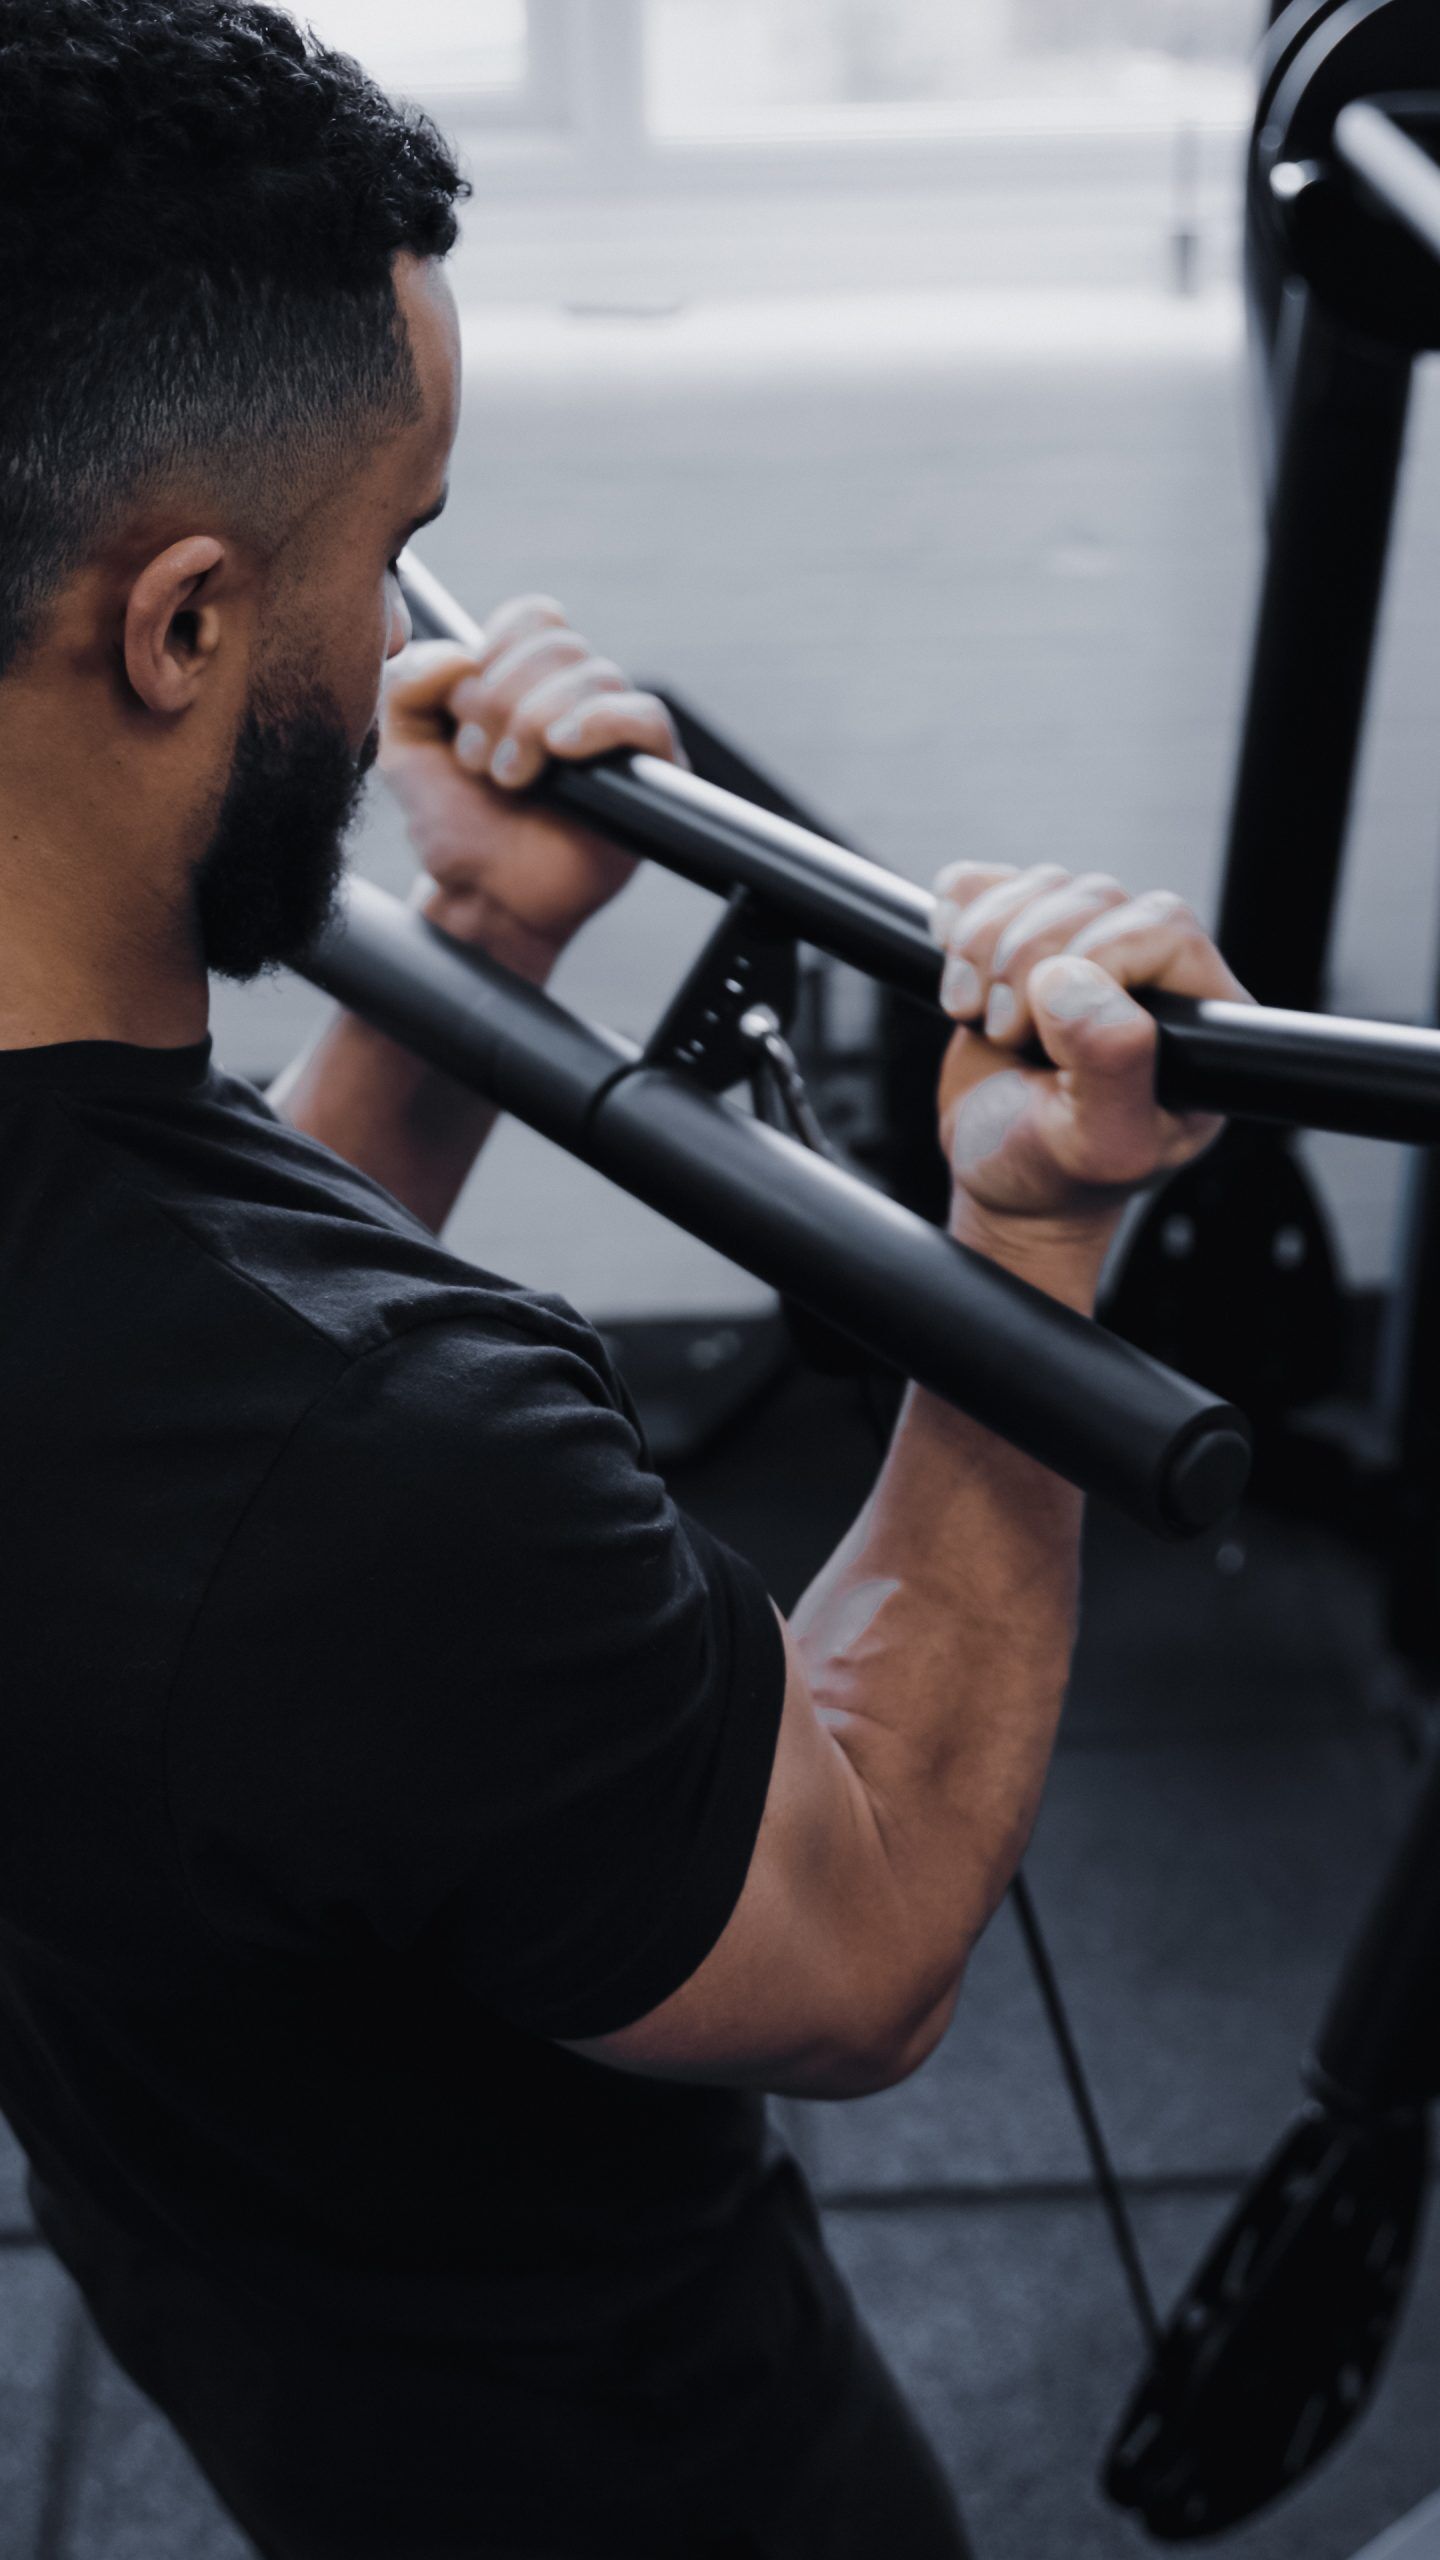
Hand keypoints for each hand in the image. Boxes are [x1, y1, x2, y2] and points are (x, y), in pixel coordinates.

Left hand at [378, 594, 686, 980]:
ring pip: (594, 675)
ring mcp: (616, 733)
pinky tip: (562, 751)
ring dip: (535, 724)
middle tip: (479, 762)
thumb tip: (459, 653)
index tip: (463, 710)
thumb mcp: (403, 747)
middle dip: (503, 700)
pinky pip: (644, 716)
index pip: (535, 618)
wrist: (486, 897)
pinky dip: (599, 723)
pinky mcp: (651, 771)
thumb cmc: (455, 828)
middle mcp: (578, 697)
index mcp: (530, 680)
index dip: (495, 651)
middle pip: (559, 643)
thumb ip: (407, 682)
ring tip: (511, 780)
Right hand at [929, 860, 1250, 1248]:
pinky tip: (956, 972)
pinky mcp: (1022, 939)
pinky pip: (991, 884)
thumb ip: (1110, 1069)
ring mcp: (1085, 950)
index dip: (1099, 955)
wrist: (998, 1175)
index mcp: (1201, 1022)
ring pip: (1043, 886)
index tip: (1047, 1025)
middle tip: (1006, 1032)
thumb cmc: (1057, 1174)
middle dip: (1028, 956)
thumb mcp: (1096, 1146)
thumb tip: (1072, 981)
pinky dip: (960, 912)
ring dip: (986, 944)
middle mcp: (1151, 974)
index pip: (1165, 928)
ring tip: (976, 1015)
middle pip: (1096, 898)